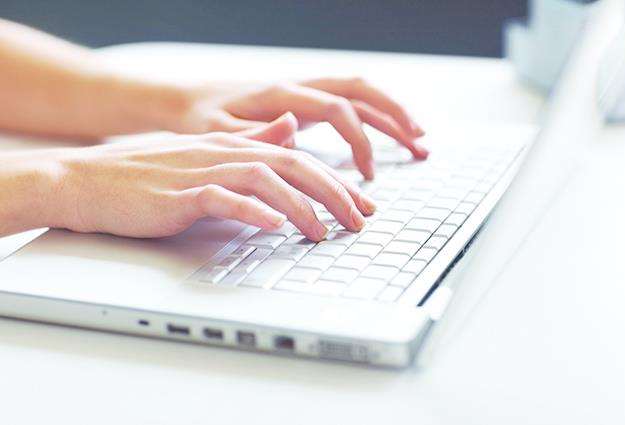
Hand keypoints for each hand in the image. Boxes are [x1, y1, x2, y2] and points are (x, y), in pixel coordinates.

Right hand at [28, 117, 374, 240]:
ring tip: (324, 232)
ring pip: (266, 180)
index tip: (360, 204)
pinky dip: (252, 211)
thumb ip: (249, 147)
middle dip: (334, 193)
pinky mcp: (181, 195)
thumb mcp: (206, 158)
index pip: (298, 160)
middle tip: (359, 220)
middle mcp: (225, 154)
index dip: (335, 181)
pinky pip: (223, 199)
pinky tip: (275, 226)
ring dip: (301, 207)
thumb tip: (289, 135)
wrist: (90, 180)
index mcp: (234, 148)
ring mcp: (203, 173)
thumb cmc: (148, 175)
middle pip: (294, 166)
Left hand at [164, 78, 426, 179]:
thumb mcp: (219, 131)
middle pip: (360, 90)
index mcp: (281, 94)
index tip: (367, 176)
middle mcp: (297, 88)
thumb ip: (257, 133)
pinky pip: (346, 105)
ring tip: (418, 140)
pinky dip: (370, 119)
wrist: (182, 100)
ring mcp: (302, 93)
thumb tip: (294, 130)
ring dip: (390, 114)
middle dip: (394, 114)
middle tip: (421, 141)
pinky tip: (383, 139)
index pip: (337, 109)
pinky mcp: (301, 103)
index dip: (359, 140)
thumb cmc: (198, 119)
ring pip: (358, 94)